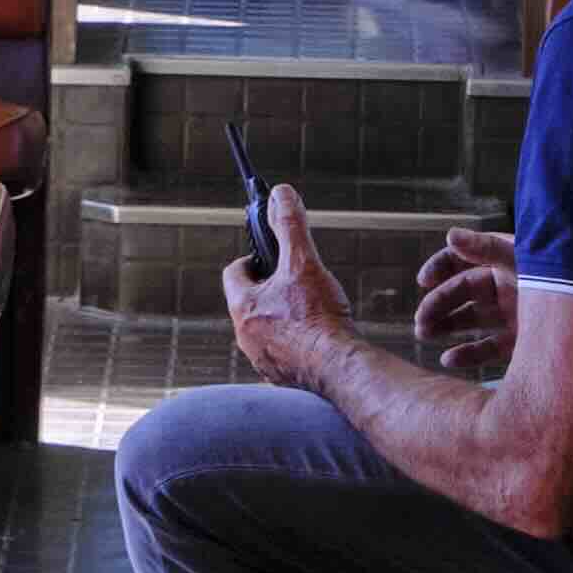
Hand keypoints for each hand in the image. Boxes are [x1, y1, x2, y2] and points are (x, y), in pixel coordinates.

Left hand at [219, 186, 344, 390]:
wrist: (338, 369)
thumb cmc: (319, 319)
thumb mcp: (304, 262)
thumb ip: (290, 226)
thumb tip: (281, 195)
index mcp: (244, 307)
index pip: (234, 273)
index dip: (253, 260)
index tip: (271, 258)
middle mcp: (245, 336)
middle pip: (250, 302)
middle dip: (270, 290)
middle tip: (296, 284)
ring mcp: (262, 359)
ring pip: (264, 330)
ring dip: (281, 318)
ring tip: (309, 312)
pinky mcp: (281, 377)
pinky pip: (281, 354)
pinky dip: (294, 344)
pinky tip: (317, 339)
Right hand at [410, 224, 515, 375]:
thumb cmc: (563, 279)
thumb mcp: (523, 260)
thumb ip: (486, 247)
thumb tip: (450, 234)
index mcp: (505, 262)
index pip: (464, 260)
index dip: (441, 268)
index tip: (423, 281)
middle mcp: (506, 287)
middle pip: (463, 293)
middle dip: (439, 304)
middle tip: (420, 321)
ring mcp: (513, 316)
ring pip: (470, 321)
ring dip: (446, 326)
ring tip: (424, 335)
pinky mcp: (521, 344)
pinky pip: (487, 348)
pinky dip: (467, 354)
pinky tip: (448, 359)